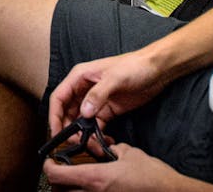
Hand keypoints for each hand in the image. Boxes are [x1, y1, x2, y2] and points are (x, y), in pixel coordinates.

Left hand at [43, 141, 201, 191]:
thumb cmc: (153, 177)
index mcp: (95, 179)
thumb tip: (110, 148)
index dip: (48, 166)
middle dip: (56, 181)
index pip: (57, 175)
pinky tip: (97, 187)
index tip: (49, 160)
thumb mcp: (130, 154)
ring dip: (70, 189)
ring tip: (76, 180)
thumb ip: (114, 149)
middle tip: (60, 170)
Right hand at [47, 50, 166, 139]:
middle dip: (69, 130)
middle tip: (78, 143)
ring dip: (83, 135)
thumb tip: (84, 112)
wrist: (157, 70)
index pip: (59, 98)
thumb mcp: (115, 78)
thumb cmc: (134, 66)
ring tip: (92, 146)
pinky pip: (96, 126)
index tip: (56, 132)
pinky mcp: (107, 110)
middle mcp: (84, 89)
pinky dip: (96, 135)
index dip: (54, 116)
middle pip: (67, 113)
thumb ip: (97, 95)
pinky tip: (104, 142)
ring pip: (81, 121)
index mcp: (80, 77)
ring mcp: (96, 101)